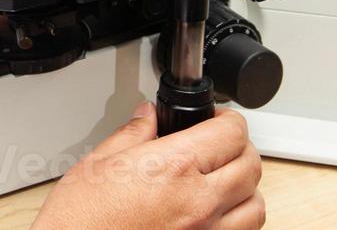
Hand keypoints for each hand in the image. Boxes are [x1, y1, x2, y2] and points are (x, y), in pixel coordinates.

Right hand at [32, 102, 264, 229]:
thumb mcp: (99, 163)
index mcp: (174, 168)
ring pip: (256, 207)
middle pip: (251, 167)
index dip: (228, 119)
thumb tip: (147, 117)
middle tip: (221, 143)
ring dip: (245, 189)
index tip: (218, 119)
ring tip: (225, 181)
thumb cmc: (81, 220)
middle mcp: (199, 203)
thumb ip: (132, 135)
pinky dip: (238, 222)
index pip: (231, 133)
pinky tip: (217, 214)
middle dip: (240, 148)